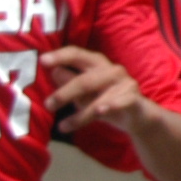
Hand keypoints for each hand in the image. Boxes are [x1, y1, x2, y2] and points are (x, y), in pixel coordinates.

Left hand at [43, 44, 180, 180]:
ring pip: (98, 97)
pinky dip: (109, 106)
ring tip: (63, 127)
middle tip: (48, 105)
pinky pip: (120, 102)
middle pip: (84, 79)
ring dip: (80, 114)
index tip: (42, 61)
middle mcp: (111, 69)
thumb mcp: (84, 93)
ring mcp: (124, 83)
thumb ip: (69, 82)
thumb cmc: (106, 100)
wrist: (138, 117)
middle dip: (65, 93)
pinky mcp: (134, 98)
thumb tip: (53, 71)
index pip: (77, 54)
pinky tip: (100, 112)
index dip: (60, 56)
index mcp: (96, 64)